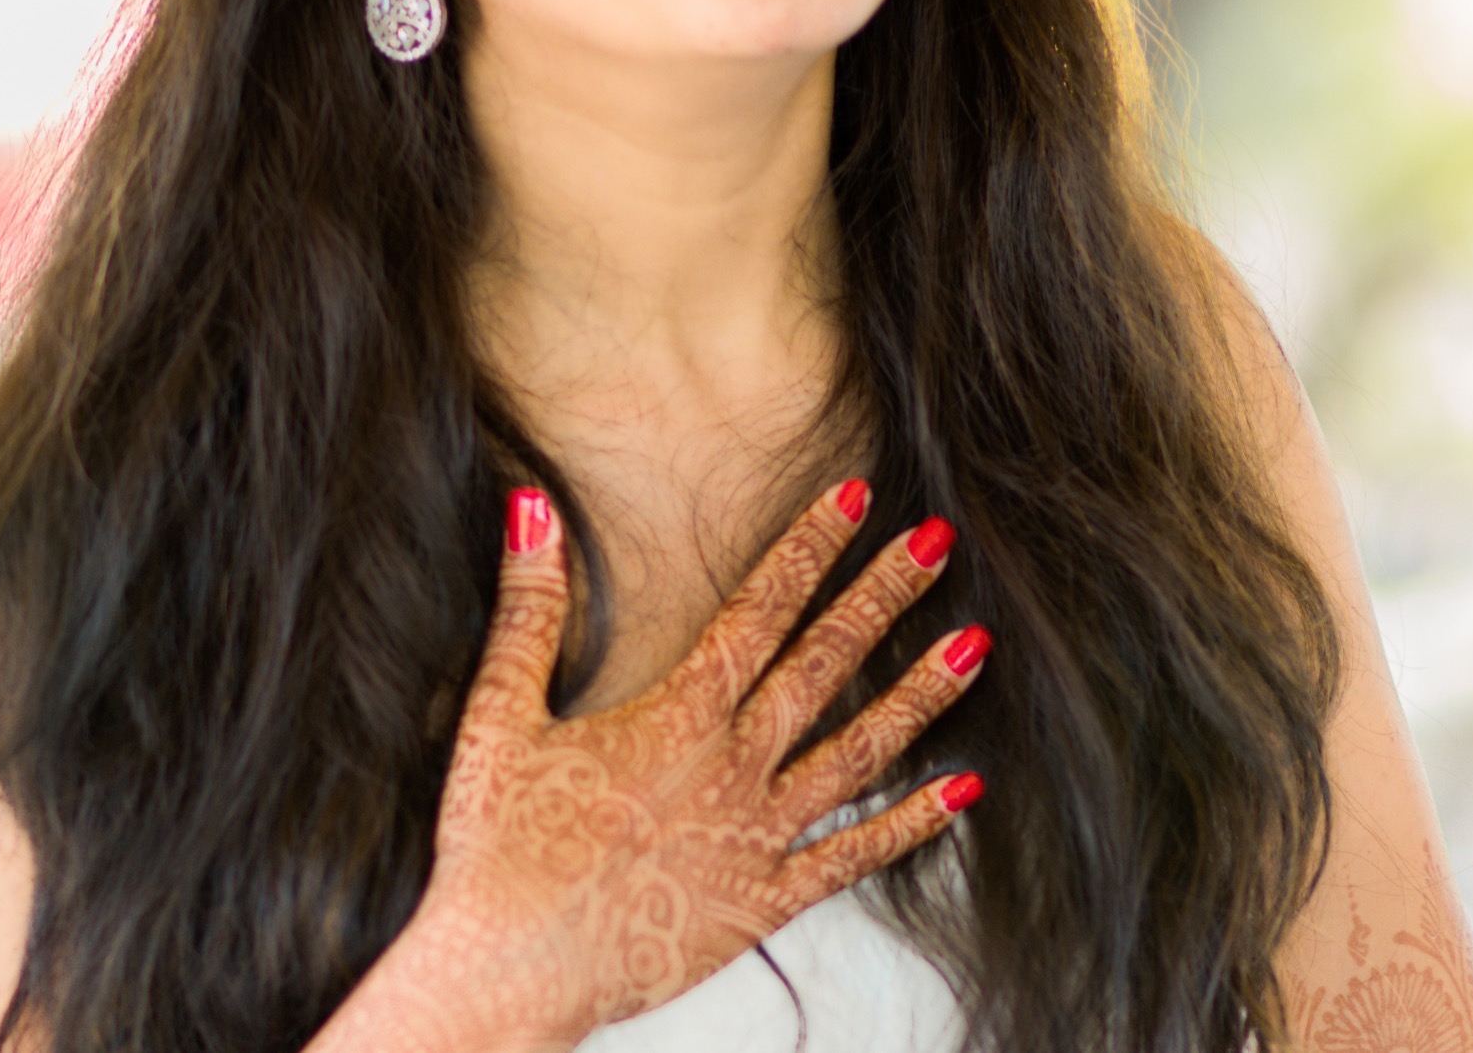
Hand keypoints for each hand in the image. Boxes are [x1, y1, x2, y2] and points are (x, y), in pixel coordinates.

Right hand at [338, 481, 987, 1052]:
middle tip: (939, 540)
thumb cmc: (496, 852)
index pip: (758, 610)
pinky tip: (965, 790)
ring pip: (858, 752)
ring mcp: (756, 836)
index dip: (809, 548)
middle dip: (885, 596)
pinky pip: (853, 856)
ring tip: (976, 646)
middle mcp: (731, 767)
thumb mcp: (498, 718)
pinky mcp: (763, 900)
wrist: (504, 975)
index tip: (855, 496)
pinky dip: (913, 823)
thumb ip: (528, 610)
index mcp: (675, 717)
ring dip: (920, 695)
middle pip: (825, 664)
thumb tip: (534, 510)